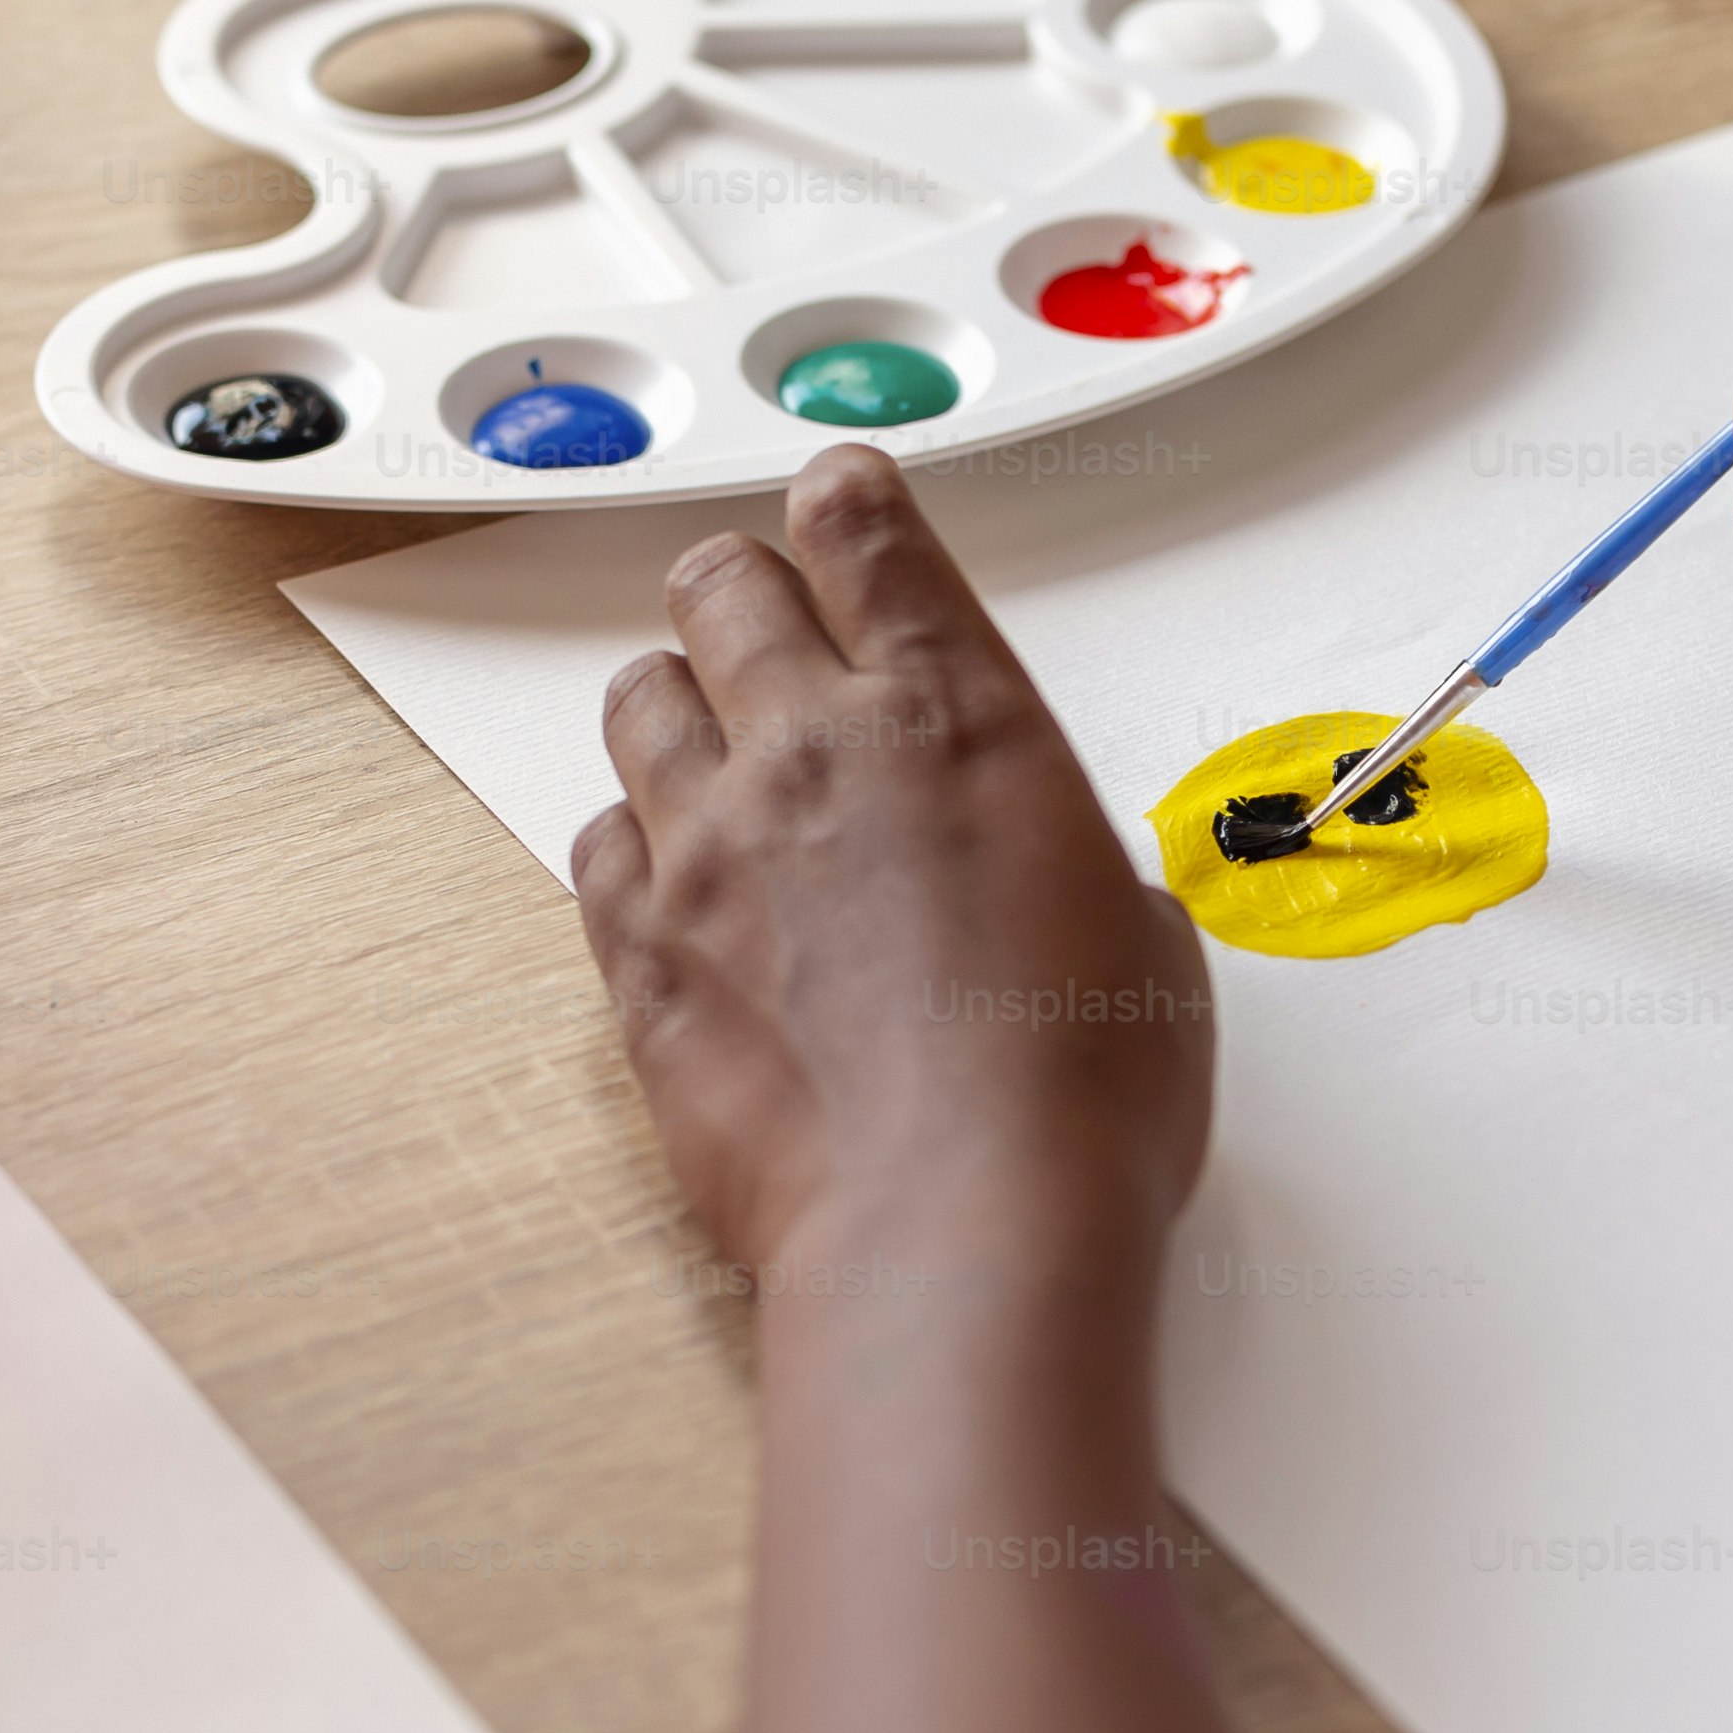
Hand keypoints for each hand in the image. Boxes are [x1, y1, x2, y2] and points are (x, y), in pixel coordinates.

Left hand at [572, 449, 1211, 1281]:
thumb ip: (1056, 860)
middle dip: (745, 596)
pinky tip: (680, 888)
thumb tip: (1042, 887)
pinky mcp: (639, 954)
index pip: (865, 538)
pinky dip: (634, 851)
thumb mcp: (1135, 936)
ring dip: (680, 713)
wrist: (958, 1229)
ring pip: (639, 700)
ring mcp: (709, 849)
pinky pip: (598, 846)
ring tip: (721, 763)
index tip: (839, 503)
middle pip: (720, 588)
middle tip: (768, 631)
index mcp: (956, 717)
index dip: (845, 507)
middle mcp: (814, 752)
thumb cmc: (1075, 1102)